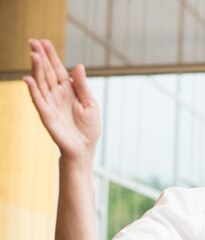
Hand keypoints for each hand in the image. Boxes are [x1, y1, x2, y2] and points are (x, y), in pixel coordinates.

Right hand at [23, 39, 100, 161]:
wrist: (85, 148)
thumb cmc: (89, 127)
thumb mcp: (90, 103)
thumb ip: (83, 86)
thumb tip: (78, 65)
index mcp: (68, 90)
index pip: (57, 69)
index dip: (51, 56)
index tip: (44, 41)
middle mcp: (57, 94)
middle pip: (46, 72)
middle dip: (40, 57)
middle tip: (33, 41)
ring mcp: (50, 104)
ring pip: (41, 83)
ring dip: (36, 69)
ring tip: (33, 54)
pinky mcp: (46, 115)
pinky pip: (38, 100)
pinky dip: (32, 90)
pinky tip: (28, 78)